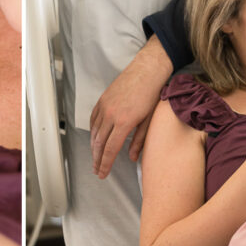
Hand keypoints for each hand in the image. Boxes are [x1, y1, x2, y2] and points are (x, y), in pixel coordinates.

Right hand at [89, 37, 173, 178]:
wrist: (147, 71)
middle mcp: (111, 115)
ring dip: (93, 147)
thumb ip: (139, 141)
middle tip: (96, 171)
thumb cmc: (152, 95)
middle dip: (97, 159)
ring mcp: (104, 106)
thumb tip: (131, 157)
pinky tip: (95, 138)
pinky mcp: (102, 100)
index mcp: (124, 122)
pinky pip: (93, 120)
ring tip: (95, 158)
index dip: (105, 163)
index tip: (102, 174)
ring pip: (94, 132)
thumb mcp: (149, 121)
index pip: (110, 149)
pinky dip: (92, 131)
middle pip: (99, 143)